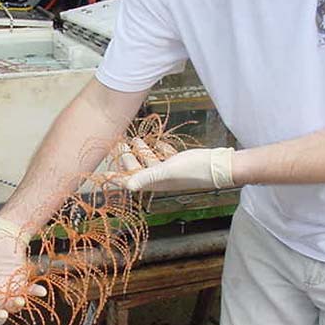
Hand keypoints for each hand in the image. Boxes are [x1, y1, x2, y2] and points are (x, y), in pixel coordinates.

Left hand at [112, 138, 234, 192]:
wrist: (221, 167)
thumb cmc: (195, 168)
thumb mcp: (168, 170)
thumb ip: (147, 176)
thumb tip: (127, 186)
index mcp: (154, 183)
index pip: (129, 181)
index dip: (115, 176)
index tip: (103, 171)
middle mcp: (159, 180)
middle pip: (137, 169)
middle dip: (127, 157)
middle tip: (120, 142)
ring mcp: (170, 172)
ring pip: (150, 162)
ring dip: (142, 152)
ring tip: (135, 139)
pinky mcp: (180, 165)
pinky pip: (164, 158)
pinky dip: (159, 150)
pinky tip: (158, 143)